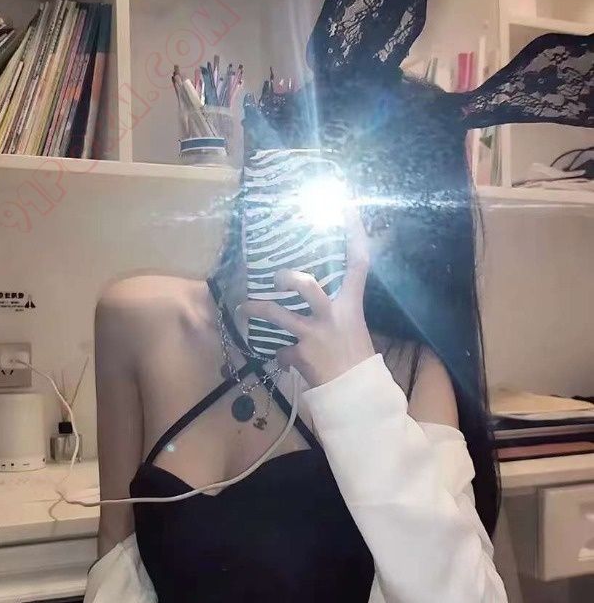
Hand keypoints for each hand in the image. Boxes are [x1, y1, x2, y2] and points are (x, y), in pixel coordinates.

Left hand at [240, 216, 374, 387]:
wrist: (356, 395)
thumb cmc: (356, 358)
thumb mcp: (354, 327)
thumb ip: (338, 310)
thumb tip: (318, 298)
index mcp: (352, 305)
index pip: (358, 263)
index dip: (353, 233)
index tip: (345, 207)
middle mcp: (333, 316)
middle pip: (307, 286)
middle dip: (288, 278)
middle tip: (275, 276)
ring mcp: (314, 336)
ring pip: (279, 316)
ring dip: (258, 310)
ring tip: (245, 307)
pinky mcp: (300, 356)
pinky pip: (281, 350)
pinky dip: (280, 353)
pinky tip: (281, 357)